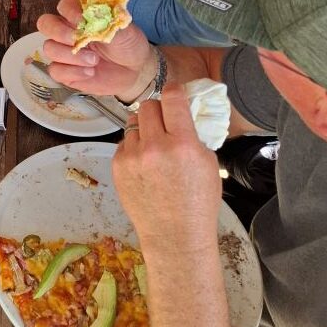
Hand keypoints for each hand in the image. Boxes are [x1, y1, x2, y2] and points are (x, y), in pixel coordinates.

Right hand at [37, 0, 154, 98]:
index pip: (63, 6)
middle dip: (58, 32)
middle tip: (76, 40)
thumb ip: (108, 22)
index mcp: (80, 15)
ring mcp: (64, 51)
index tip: (83, 21)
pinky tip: (90, 73)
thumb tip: (94, 17)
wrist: (135, 70)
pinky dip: (72, 72)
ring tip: (94, 61)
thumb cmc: (127, 44)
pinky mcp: (65, 71)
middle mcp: (67, 30)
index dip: (70, 12)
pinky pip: (55, 70)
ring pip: (49, 48)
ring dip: (70, 55)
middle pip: (45, 24)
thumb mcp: (125, 30)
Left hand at [113, 86, 221, 252]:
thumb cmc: (197, 202)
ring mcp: (132, 156)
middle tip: (165, 122)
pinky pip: (125, 143)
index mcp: (182, 144)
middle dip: (158, 110)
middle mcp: (154, 146)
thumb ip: (194, 135)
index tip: (175, 93)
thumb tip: (184, 113)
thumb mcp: (208, 164)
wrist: (174, 235)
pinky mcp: (117, 165)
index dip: (175, 91)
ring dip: (145, 129)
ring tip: (155, 147)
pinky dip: (134, 147)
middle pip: (148, 106)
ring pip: (133, 123)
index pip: (172, 98)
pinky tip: (145, 164)